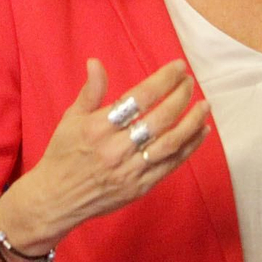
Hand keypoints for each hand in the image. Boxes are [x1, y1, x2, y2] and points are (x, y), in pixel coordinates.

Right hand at [0, 58, 209, 260]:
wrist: (56, 200)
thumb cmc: (63, 155)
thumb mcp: (71, 118)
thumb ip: (90, 91)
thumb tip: (96, 62)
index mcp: (97, 127)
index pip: (138, 98)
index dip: (163, 80)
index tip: (178, 67)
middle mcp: (115, 149)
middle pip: (158, 119)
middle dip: (180, 97)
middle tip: (190, 83)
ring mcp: (130, 170)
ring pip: (170, 143)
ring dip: (191, 122)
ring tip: (205, 106)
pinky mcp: (139, 187)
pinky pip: (170, 164)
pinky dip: (189, 147)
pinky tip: (201, 132)